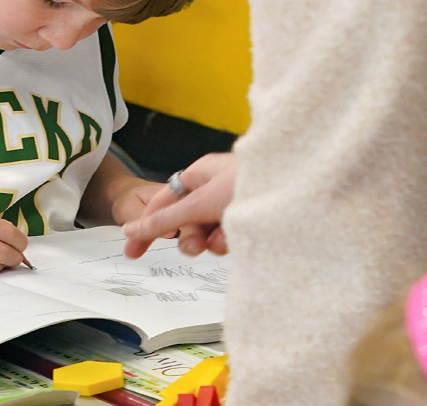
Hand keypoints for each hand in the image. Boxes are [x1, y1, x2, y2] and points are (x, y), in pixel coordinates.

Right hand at [122, 152, 237, 258]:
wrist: (295, 195)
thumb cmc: (247, 184)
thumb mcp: (198, 204)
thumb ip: (164, 220)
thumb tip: (131, 230)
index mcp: (198, 175)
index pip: (163, 202)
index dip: (147, 226)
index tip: (133, 250)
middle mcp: (214, 188)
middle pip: (187, 220)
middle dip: (189, 238)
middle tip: (195, 247)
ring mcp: (232, 204)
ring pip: (208, 231)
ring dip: (211, 241)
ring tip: (222, 240)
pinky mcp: (248, 220)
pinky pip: (228, 235)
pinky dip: (229, 240)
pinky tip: (237, 238)